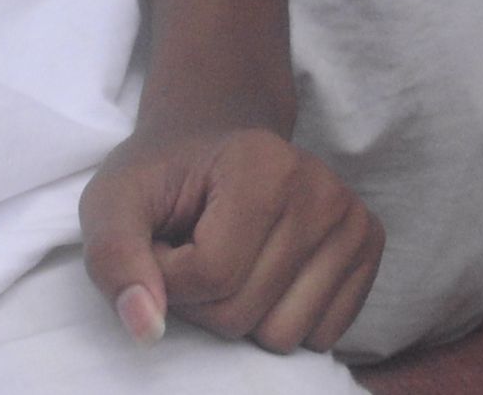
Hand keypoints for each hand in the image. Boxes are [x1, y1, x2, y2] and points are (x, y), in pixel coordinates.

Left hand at [79, 125, 378, 356]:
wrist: (215, 146)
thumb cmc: (163, 178)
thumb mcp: (113, 205)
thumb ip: (115, 260)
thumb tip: (147, 329)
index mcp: (265, 163)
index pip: (210, 274)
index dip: (165, 281)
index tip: (158, 246)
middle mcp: (322, 188)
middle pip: (243, 313)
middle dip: (201, 303)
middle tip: (193, 256)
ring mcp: (354, 219)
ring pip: (284, 335)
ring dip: (241, 318)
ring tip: (228, 266)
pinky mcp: (369, 246)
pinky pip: (324, 336)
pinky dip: (282, 321)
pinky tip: (266, 277)